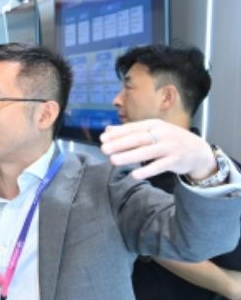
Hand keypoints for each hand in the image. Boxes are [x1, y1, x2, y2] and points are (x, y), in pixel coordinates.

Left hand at [100, 120, 218, 180]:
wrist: (197, 151)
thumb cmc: (169, 140)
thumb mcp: (152, 131)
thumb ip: (130, 131)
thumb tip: (108, 130)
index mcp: (154, 125)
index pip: (133, 128)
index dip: (117, 133)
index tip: (102, 138)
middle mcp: (162, 134)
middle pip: (138, 139)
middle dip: (120, 144)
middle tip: (104, 149)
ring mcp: (169, 147)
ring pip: (147, 152)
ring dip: (129, 156)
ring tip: (113, 160)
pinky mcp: (175, 161)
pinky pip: (159, 166)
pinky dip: (147, 170)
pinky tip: (134, 175)